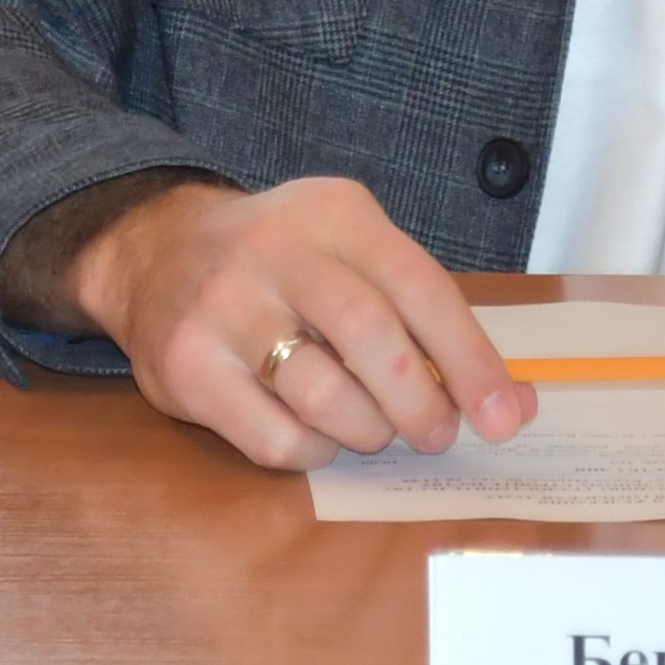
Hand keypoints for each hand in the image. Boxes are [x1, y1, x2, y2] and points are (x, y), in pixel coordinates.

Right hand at [56, 174, 533, 470]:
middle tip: (435, 435)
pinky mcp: (187, 366)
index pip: (420, 287)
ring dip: (367, 431)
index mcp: (333, 214)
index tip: (505, 418)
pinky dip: (314, 450)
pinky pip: (275, 437)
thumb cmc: (282, 264)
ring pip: (325, 396)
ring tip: (371, 430)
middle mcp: (274, 249)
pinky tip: (314, 433)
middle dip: (420, 404)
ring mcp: (223, 307)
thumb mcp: (352, 254)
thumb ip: (426, 318)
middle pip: (371, 337)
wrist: (152, 250)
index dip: (471, 360)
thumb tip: (512, 404)